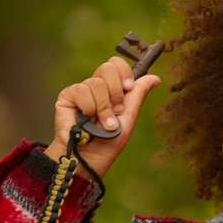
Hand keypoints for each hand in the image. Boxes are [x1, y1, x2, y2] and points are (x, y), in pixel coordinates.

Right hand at [44, 56, 161, 179]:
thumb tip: (155, 77)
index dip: (124, 72)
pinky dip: (89, 108)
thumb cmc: (108, 143)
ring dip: (104, 107)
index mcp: (112, 89)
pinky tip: (86, 120)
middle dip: (116, 92)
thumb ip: (138, 95)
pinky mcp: (67, 96)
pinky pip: (82, 90)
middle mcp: (96, 87)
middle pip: (108, 67)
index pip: (116, 65)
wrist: (89, 158)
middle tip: (116, 111)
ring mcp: (82, 91)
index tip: (128, 87)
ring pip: (97, 82)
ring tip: (102, 124)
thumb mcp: (128, 118)